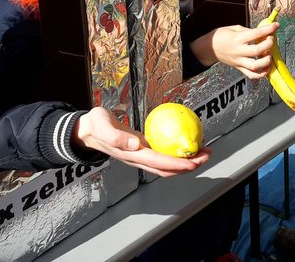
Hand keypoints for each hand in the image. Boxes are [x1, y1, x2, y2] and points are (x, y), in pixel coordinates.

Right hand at [74, 107, 210, 177]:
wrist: (87, 130)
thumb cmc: (95, 125)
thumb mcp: (101, 126)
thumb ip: (115, 136)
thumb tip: (135, 144)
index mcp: (131, 154)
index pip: (158, 163)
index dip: (176, 164)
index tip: (193, 161)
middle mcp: (139, 158)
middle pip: (168, 168)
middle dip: (189, 165)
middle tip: (206, 155)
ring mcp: (142, 156)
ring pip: (168, 164)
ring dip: (187, 160)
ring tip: (204, 150)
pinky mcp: (144, 149)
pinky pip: (164, 153)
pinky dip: (177, 151)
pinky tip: (187, 141)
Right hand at [191, 22, 279, 78]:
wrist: (209, 48)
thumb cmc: (221, 36)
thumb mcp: (234, 28)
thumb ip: (248, 31)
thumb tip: (262, 32)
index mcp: (237, 38)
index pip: (256, 34)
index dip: (268, 29)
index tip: (276, 25)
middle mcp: (238, 51)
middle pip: (257, 51)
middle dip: (268, 45)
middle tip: (271, 40)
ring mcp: (239, 61)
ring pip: (255, 66)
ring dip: (266, 61)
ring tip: (269, 55)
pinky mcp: (239, 68)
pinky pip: (252, 75)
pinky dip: (262, 74)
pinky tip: (266, 67)